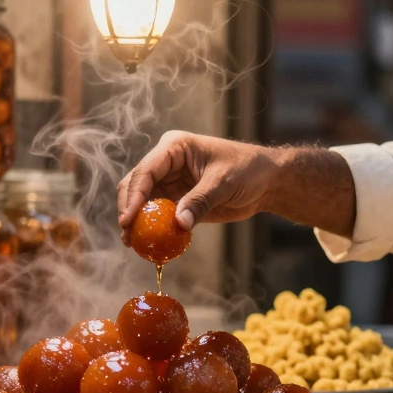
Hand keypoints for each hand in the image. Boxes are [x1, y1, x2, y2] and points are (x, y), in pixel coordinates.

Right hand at [117, 131, 281, 243]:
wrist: (265, 181)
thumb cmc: (247, 170)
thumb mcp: (223, 183)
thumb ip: (200, 201)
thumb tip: (179, 223)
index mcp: (174, 147)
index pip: (146, 170)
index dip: (134, 195)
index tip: (128, 219)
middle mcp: (166, 163)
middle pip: (136, 185)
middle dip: (129, 209)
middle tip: (127, 235)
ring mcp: (169, 181)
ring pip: (141, 201)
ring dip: (136, 221)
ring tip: (132, 244)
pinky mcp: (176, 199)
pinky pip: (157, 215)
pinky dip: (152, 229)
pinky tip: (149, 245)